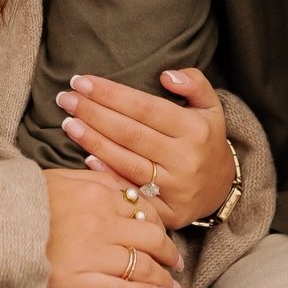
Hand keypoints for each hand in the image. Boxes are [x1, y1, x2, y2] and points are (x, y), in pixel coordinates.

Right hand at [42, 167, 182, 287]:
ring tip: (172, 286)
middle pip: (150, 236)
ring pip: (142, 266)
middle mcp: (100, 222)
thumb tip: (121, 185)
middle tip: (176, 262)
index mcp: (95, 193)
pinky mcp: (78, 285)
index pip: (142, 207)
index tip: (162, 232)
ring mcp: (91, 254)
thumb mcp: (57, 178)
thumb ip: (92, 178)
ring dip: (164, 277)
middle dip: (168, 251)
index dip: (158, 223)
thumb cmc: (19, 203)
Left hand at [55, 66, 232, 227]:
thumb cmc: (206, 140)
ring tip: (68, 123)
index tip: (82, 81)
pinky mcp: (167, 212)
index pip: (145, 107)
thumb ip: (194, 83)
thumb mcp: (211, 107)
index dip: (111, 94)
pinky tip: (86, 159)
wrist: (222, 189)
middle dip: (93, 113)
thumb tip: (166, 75)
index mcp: (194, 129)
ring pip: (126, 162)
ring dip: (93, 142)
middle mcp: (185, 158)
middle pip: (130, 133)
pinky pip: (132, 192)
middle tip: (65, 99)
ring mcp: (175, 188)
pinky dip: (108, 176)